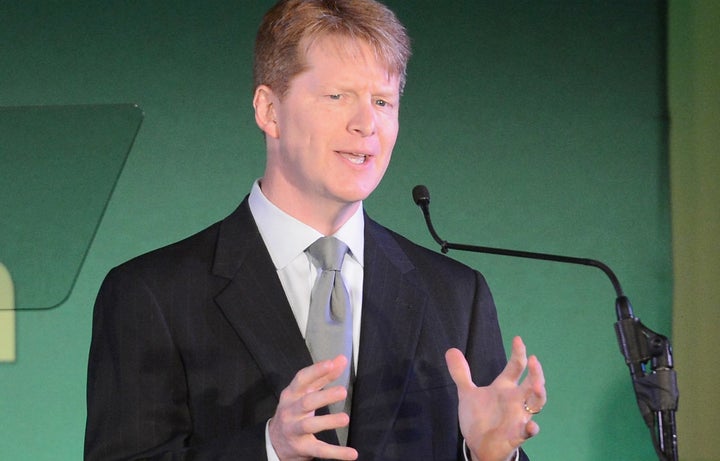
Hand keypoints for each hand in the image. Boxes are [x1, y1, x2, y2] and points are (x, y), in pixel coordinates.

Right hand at [268, 355, 357, 460]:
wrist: (275, 441)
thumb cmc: (295, 410)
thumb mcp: (305, 393)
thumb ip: (323, 377)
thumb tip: (341, 360)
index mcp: (291, 394)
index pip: (301, 379)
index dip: (316, 371)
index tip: (330, 364)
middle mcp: (290, 411)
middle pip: (306, 402)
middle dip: (324, 397)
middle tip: (343, 392)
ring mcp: (294, 430)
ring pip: (309, 426)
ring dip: (328, 422)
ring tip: (345, 418)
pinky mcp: (301, 448)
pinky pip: (320, 450)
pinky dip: (336, 453)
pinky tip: (352, 453)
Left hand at [446, 336, 546, 460]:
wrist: (479, 444)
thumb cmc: (479, 418)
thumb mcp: (467, 394)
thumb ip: (461, 373)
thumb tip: (450, 350)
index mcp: (505, 388)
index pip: (515, 367)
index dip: (518, 353)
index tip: (518, 339)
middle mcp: (515, 400)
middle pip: (532, 383)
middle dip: (536, 372)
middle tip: (534, 360)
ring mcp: (518, 416)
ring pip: (536, 404)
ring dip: (539, 394)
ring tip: (538, 384)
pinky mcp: (517, 434)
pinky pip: (528, 431)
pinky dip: (531, 428)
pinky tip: (531, 426)